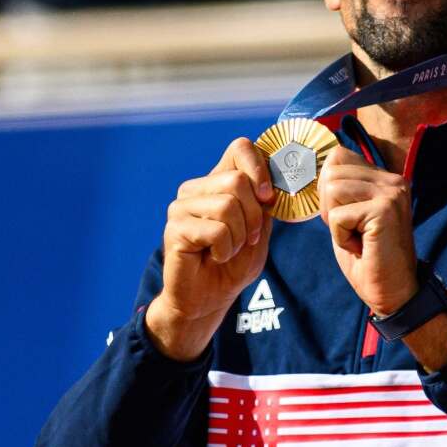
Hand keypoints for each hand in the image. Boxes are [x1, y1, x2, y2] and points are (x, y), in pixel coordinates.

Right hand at [146, 138, 276, 360]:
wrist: (209, 299)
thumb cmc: (233, 265)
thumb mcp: (259, 231)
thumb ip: (264, 205)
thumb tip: (272, 184)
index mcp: (218, 182)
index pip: (240, 147)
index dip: (260, 167)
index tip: (268, 197)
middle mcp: (197, 188)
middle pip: (237, 180)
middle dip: (254, 215)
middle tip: (248, 239)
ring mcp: (182, 206)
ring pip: (227, 204)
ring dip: (239, 235)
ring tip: (229, 249)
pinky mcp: (175, 228)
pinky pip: (216, 229)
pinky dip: (226, 248)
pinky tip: (215, 256)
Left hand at [317, 145, 417, 315]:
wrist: (393, 292)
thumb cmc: (367, 257)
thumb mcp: (348, 216)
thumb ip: (337, 189)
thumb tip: (313, 166)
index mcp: (384, 178)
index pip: (338, 156)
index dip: (327, 187)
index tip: (345, 215)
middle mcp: (392, 180)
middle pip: (331, 172)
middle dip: (329, 206)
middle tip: (352, 230)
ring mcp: (391, 193)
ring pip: (332, 189)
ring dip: (335, 222)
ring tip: (357, 237)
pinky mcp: (384, 210)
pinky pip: (338, 216)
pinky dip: (341, 237)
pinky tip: (361, 247)